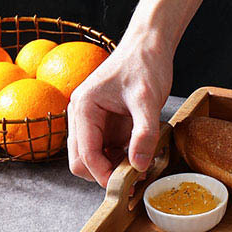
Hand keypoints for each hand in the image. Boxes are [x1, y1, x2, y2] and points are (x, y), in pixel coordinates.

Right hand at [67, 34, 172, 186]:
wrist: (149, 45)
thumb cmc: (145, 64)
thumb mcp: (148, 100)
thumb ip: (144, 133)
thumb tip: (138, 166)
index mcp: (83, 108)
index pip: (85, 156)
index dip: (104, 175)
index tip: (128, 187)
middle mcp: (81, 115)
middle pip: (82, 162)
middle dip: (106, 175)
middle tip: (135, 182)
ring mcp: (92, 120)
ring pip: (94, 157)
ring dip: (114, 168)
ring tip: (142, 170)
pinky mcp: (105, 122)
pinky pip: (107, 148)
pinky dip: (121, 157)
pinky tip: (142, 157)